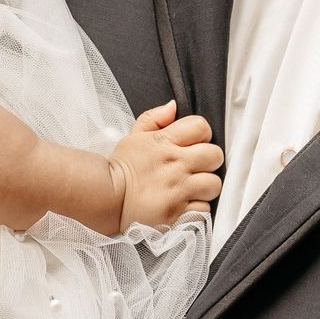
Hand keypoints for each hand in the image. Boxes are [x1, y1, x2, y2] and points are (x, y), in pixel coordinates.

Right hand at [112, 99, 222, 230]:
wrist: (105, 198)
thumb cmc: (121, 168)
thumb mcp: (134, 136)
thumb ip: (155, 118)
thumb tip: (173, 106)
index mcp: (164, 142)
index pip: (201, 127)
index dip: (202, 133)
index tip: (194, 143)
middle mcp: (174, 165)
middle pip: (214, 155)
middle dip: (209, 160)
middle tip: (197, 166)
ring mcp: (176, 190)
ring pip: (213, 184)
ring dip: (206, 186)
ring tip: (192, 188)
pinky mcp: (176, 213)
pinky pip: (203, 209)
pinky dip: (197, 208)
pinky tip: (184, 204)